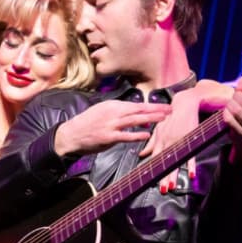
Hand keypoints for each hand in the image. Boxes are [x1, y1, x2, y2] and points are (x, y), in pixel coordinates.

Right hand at [54, 100, 171, 155]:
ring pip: (135, 120)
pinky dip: (137, 134)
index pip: (136, 105)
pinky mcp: (108, 137)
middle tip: (170, 109)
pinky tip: (147, 134)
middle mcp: (112, 112)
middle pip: (139, 110)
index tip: (164, 106)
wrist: (71, 134)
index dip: (151, 105)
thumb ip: (118, 112)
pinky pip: (126, 136)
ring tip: (164, 118)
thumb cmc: (87, 124)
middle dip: (156, 109)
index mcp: (112, 105)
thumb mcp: (101, 111)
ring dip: (151, 118)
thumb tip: (135, 114)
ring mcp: (110, 125)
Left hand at [140, 79, 232, 191]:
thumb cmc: (170, 117)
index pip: (155, 159)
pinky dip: (190, 165)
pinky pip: (190, 155)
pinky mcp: (190, 140)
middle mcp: (168, 143)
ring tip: (171, 187)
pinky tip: (190, 175)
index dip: (153, 171)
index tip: (150, 181)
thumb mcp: (159, 129)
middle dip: (163, 177)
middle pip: (164, 163)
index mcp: (160, 142)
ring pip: (175, 162)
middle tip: (161, 190)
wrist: (183, 104)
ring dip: (173, 174)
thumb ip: (151, 143)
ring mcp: (178, 142)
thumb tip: (141, 154)